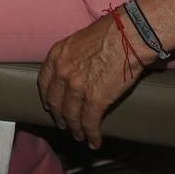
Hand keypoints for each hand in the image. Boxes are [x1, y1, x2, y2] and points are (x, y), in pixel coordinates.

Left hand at [37, 13, 144, 148]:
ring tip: (79, 136)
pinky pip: (90, 123)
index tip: (50, 106)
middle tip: (63, 125)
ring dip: (75, 129)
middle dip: (59, 117)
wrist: (130, 35)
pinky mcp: (95, 100)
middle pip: (56, 102)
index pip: (44, 82)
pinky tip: (94, 142)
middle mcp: (62, 72)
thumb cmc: (112, 31)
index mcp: (57, 56)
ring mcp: (77, 87)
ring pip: (71, 116)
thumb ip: (73, 56)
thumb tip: (80, 67)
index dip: (47, 98)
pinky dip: (92, 135)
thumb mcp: (80, 40)